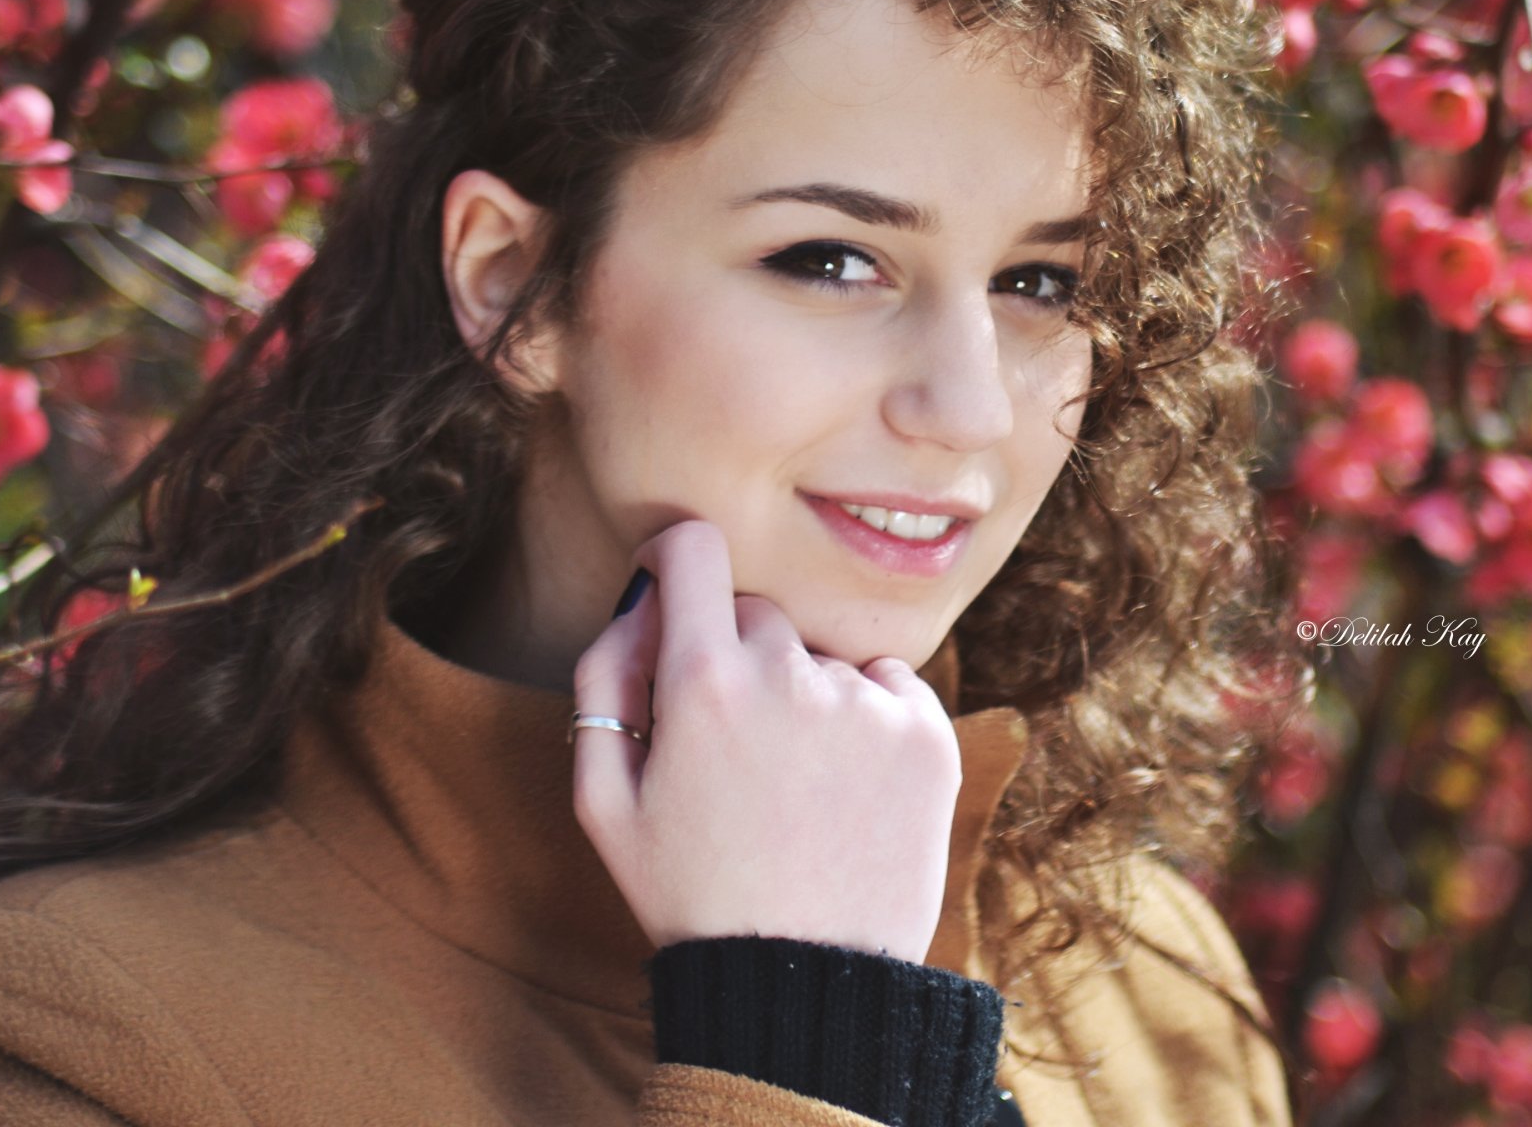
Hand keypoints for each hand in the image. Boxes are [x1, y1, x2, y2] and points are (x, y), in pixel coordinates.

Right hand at [571, 519, 962, 963]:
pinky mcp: (927, 734)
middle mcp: (791, 674)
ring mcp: (867, 702)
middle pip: (755, 613)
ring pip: (821, 657)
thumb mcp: (604, 803)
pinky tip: (843, 790)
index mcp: (703, 682)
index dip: (674, 559)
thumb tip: (640, 599)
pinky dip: (865, 719)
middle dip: (734, 657)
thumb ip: (604, 681)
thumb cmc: (691, 896)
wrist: (807, 983)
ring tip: (793, 788)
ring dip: (803, 695)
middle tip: (729, 746)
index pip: (693, 548)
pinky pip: (887, 685)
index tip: (673, 586)